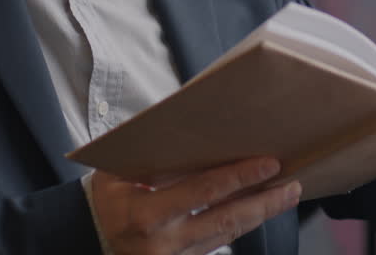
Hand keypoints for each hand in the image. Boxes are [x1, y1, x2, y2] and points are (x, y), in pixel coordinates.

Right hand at [90, 157, 300, 254]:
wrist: (83, 237)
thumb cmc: (104, 198)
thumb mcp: (119, 173)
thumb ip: (156, 158)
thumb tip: (196, 132)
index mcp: (148, 216)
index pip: (204, 193)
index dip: (240, 177)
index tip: (269, 163)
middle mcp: (165, 244)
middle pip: (227, 220)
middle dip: (264, 201)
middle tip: (292, 183)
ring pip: (228, 235)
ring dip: (260, 213)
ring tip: (286, 193)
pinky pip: (218, 244)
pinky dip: (240, 225)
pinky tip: (258, 210)